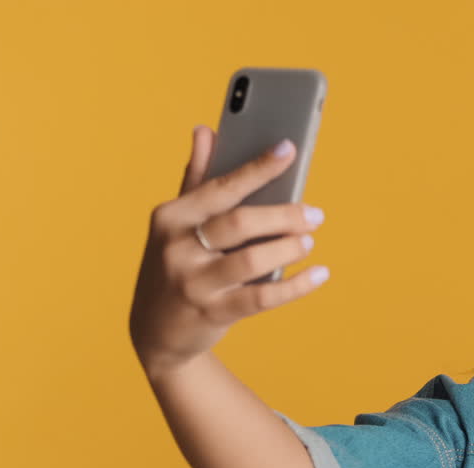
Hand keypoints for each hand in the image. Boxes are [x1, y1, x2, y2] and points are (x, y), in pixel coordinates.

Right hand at [129, 126, 328, 378]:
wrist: (155, 331)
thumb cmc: (176, 265)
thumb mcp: (177, 224)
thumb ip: (195, 178)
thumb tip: (205, 130)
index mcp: (171, 216)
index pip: (222, 185)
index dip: (258, 167)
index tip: (289, 149)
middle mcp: (177, 247)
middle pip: (240, 223)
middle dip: (284, 215)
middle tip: (315, 215)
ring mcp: (193, 283)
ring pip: (251, 260)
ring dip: (288, 249)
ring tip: (309, 241)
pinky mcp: (211, 314)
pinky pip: (262, 298)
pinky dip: (296, 286)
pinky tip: (319, 274)